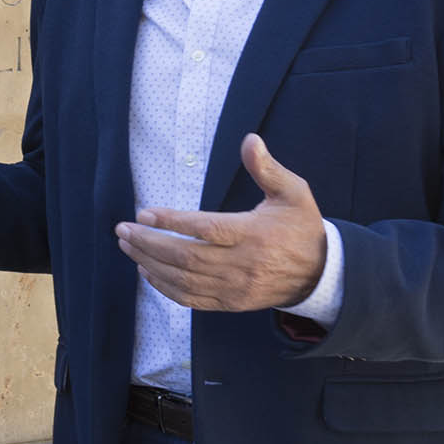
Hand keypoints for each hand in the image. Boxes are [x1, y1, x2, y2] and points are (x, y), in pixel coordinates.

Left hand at [115, 134, 327, 311]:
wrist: (321, 274)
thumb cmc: (301, 227)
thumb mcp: (293, 193)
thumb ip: (267, 168)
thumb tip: (249, 140)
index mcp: (255, 234)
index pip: (206, 230)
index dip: (172, 222)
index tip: (144, 213)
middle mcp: (242, 264)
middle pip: (186, 257)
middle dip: (149, 244)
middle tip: (122, 230)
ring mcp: (235, 288)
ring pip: (184, 279)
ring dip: (150, 263)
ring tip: (127, 246)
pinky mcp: (231, 303)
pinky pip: (192, 299)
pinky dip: (165, 288)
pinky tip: (147, 271)